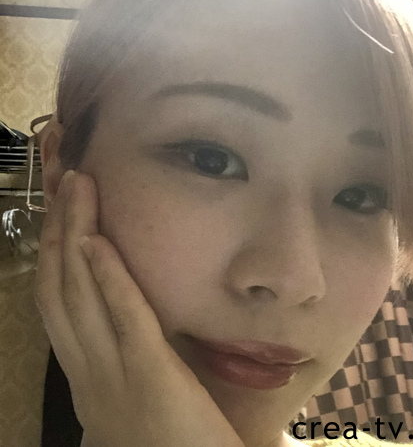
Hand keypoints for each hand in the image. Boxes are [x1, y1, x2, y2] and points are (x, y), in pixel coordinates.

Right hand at [35, 170, 244, 446]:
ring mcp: (112, 376)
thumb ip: (123, 365)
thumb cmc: (170, 446)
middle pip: (59, 289)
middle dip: (57, 230)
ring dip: (76, 234)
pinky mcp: (150, 375)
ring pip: (80, 295)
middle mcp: (86, 374)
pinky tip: (97, 241)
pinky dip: (107, 277)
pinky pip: (123, 317)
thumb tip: (122, 327)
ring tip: (77, 188)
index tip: (61, 212)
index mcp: (84, 379)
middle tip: (64, 181)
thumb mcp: (132, 400)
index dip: (52, 254)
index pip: (56, 306)